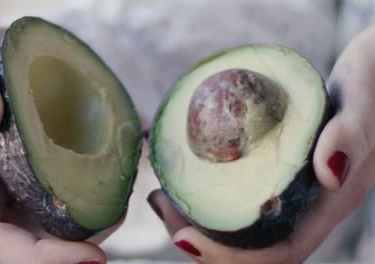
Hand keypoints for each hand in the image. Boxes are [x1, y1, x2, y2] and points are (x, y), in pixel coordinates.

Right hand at [0, 15, 115, 263]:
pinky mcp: (7, 187)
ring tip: (116, 198)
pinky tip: (101, 188)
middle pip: (22, 248)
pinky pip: (42, 212)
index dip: (42, 259)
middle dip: (73, 248)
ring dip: (80, 231)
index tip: (92, 257)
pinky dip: (75, 210)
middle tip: (119, 213)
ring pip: (37, 234)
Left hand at [147, 26, 374, 263]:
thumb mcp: (360, 104)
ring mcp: (293, 192)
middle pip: (252, 248)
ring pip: (243, 227)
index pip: (280, 251)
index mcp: (330, 204)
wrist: (370, 77)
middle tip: (159, 203)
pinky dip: (208, 196)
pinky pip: (240, 198)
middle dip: (202, 241)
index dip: (229, 256)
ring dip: (199, 220)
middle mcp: (309, 206)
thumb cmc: (368, 86)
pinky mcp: (278, 173)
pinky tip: (183, 176)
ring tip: (160, 194)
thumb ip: (349, 136)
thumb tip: (330, 174)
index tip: (182, 239)